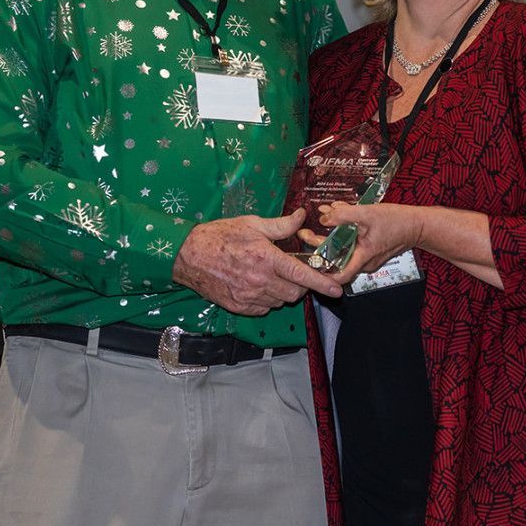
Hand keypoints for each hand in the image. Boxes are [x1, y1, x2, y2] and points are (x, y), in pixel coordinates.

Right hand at [173, 209, 342, 314]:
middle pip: (295, 292)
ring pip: (280, 301)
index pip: (302, 274)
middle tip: (292, 270)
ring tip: (270, 275)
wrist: (189, 255)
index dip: (322, 284)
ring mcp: (249, 297)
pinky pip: (264, 308)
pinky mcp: (239, 307)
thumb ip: (281, 225)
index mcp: (267, 259)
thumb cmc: (220, 236)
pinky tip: (258, 285)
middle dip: (300, 283)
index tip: (337, 290)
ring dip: (283, 291)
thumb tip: (301, 217)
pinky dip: (267, 299)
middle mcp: (260, 281)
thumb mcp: (253, 224)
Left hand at [297, 201, 425, 281]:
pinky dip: (343, 232)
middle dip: (319, 245)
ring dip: (331, 235)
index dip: (321, 273)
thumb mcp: (368, 213)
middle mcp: (364, 262)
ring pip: (343, 250)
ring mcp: (367, 258)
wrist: (417, 225)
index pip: (339, 276)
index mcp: (363, 258)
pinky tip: (338, 216)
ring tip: (323, 217)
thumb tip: (324, 217)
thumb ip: (344, 215)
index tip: (306, 261)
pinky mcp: (369, 251)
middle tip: (305, 232)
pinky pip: (351, 244)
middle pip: (336, 259)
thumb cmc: (397, 221)